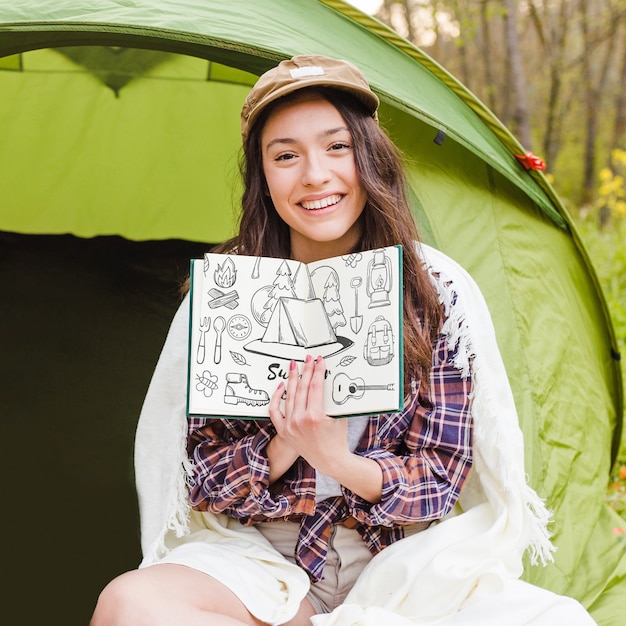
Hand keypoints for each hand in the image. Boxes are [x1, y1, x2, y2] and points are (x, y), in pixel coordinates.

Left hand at [268, 355, 348, 475]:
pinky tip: (281, 385)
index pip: (315, 387)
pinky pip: (275, 411)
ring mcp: (289, 426)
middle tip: (307, 359)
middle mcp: (299, 421)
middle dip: (306, 371)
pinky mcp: (283, 430)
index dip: (317, 371)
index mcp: (315, 417)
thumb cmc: (337, 439)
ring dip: (292, 379)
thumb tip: (327, 378)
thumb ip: (332, 398)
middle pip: (302, 388)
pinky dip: (277, 397)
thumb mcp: (338, 416)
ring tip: (293, 366)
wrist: (329, 460)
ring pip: (289, 396)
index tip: (319, 361)